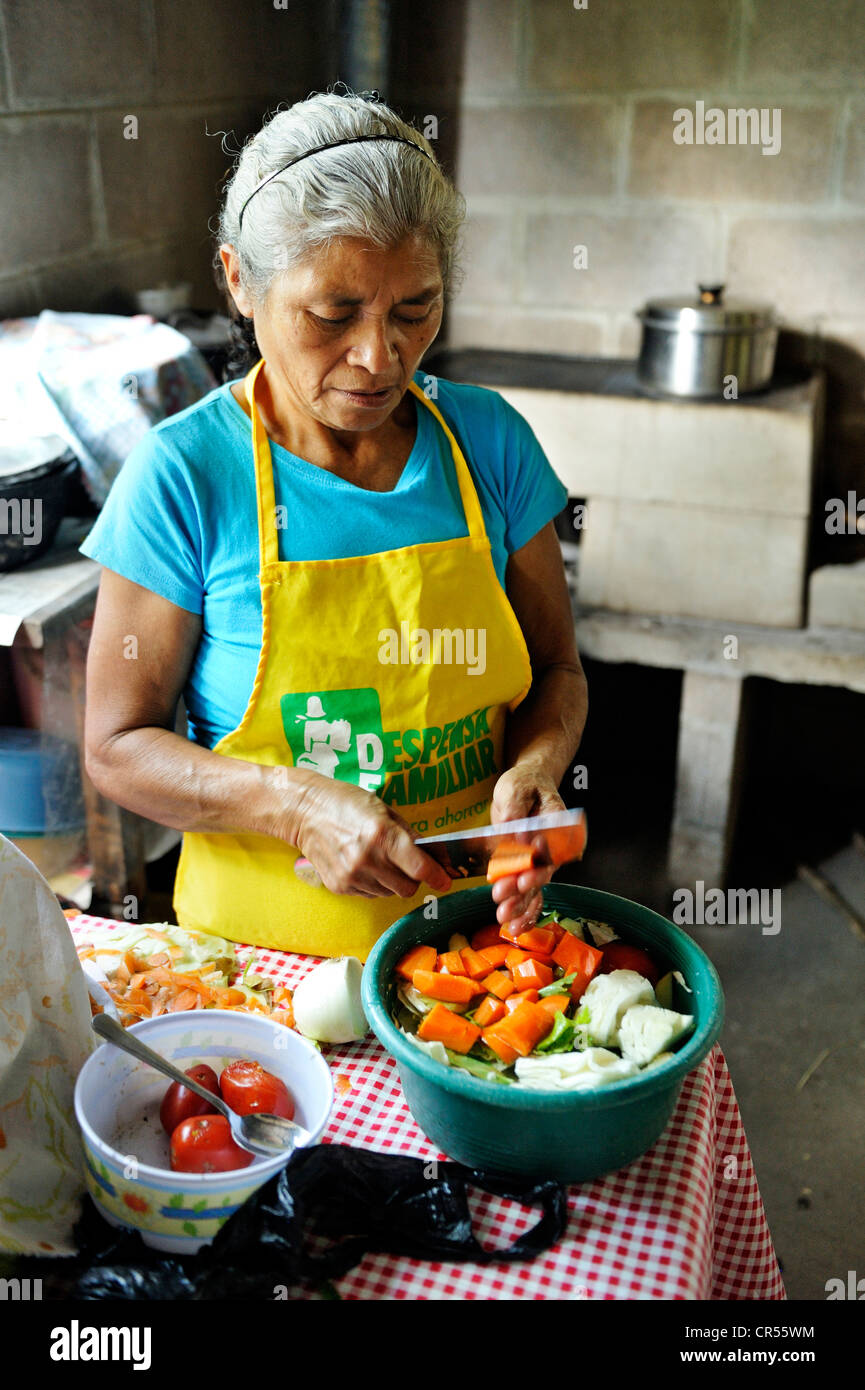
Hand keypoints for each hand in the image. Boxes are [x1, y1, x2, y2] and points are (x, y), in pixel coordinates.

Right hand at [291, 774, 451, 898]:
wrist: (304, 811)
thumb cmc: (345, 803)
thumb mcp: (382, 809)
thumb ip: (407, 834)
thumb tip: (430, 855)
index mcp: (382, 835)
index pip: (419, 868)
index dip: (437, 876)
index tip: (446, 880)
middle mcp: (367, 859)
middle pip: (408, 887)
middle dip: (414, 879)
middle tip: (408, 865)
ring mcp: (352, 876)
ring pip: (389, 893)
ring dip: (392, 882)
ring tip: (379, 860)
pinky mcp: (339, 886)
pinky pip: (370, 894)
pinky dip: (374, 884)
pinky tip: (363, 865)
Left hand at [488, 765, 564, 930]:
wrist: (526, 787)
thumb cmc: (524, 784)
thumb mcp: (515, 789)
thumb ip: (516, 812)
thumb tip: (518, 834)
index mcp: (559, 825)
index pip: (552, 847)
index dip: (539, 864)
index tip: (525, 876)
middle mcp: (555, 846)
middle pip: (543, 872)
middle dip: (523, 888)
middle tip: (504, 897)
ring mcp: (542, 860)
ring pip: (535, 887)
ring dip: (520, 904)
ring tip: (504, 917)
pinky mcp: (529, 868)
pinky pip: (530, 893)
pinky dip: (522, 910)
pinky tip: (513, 927)